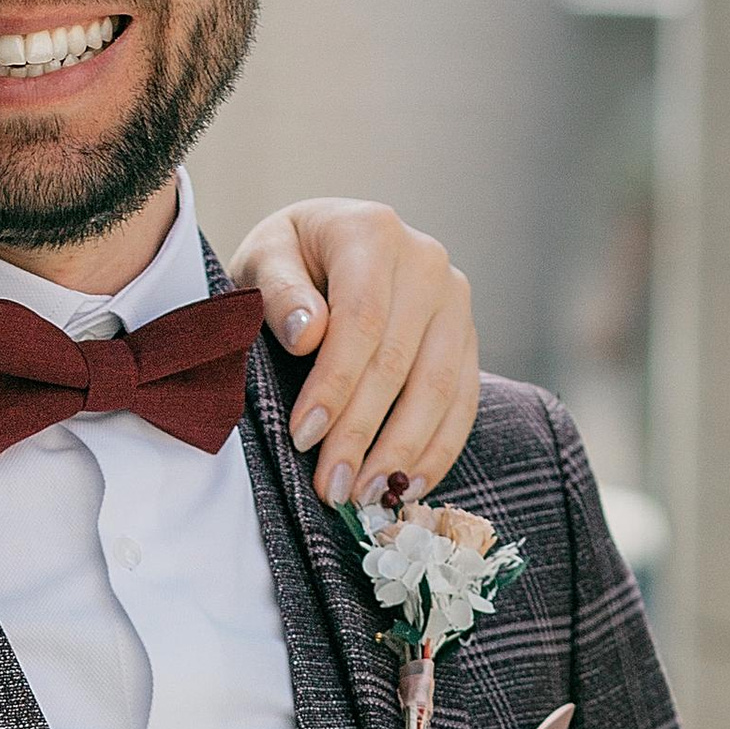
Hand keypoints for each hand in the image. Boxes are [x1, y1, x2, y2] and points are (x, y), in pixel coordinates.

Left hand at [228, 199, 478, 505]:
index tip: (304, 437)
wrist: (322, 246)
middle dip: (363, 432)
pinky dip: (438, 448)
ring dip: (403, 451)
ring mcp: (455, 301)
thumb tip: (307, 334)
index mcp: (372, 232)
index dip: (335, 385)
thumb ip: (278, 291)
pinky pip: (463, 400)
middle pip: (401, 361)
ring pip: (441, 387)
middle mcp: (426, 262)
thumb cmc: (286, 260)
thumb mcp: (262, 259)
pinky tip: (408, 484)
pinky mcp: (467, 337)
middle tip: (332, 486)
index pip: (362, 320)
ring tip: (366, 496)